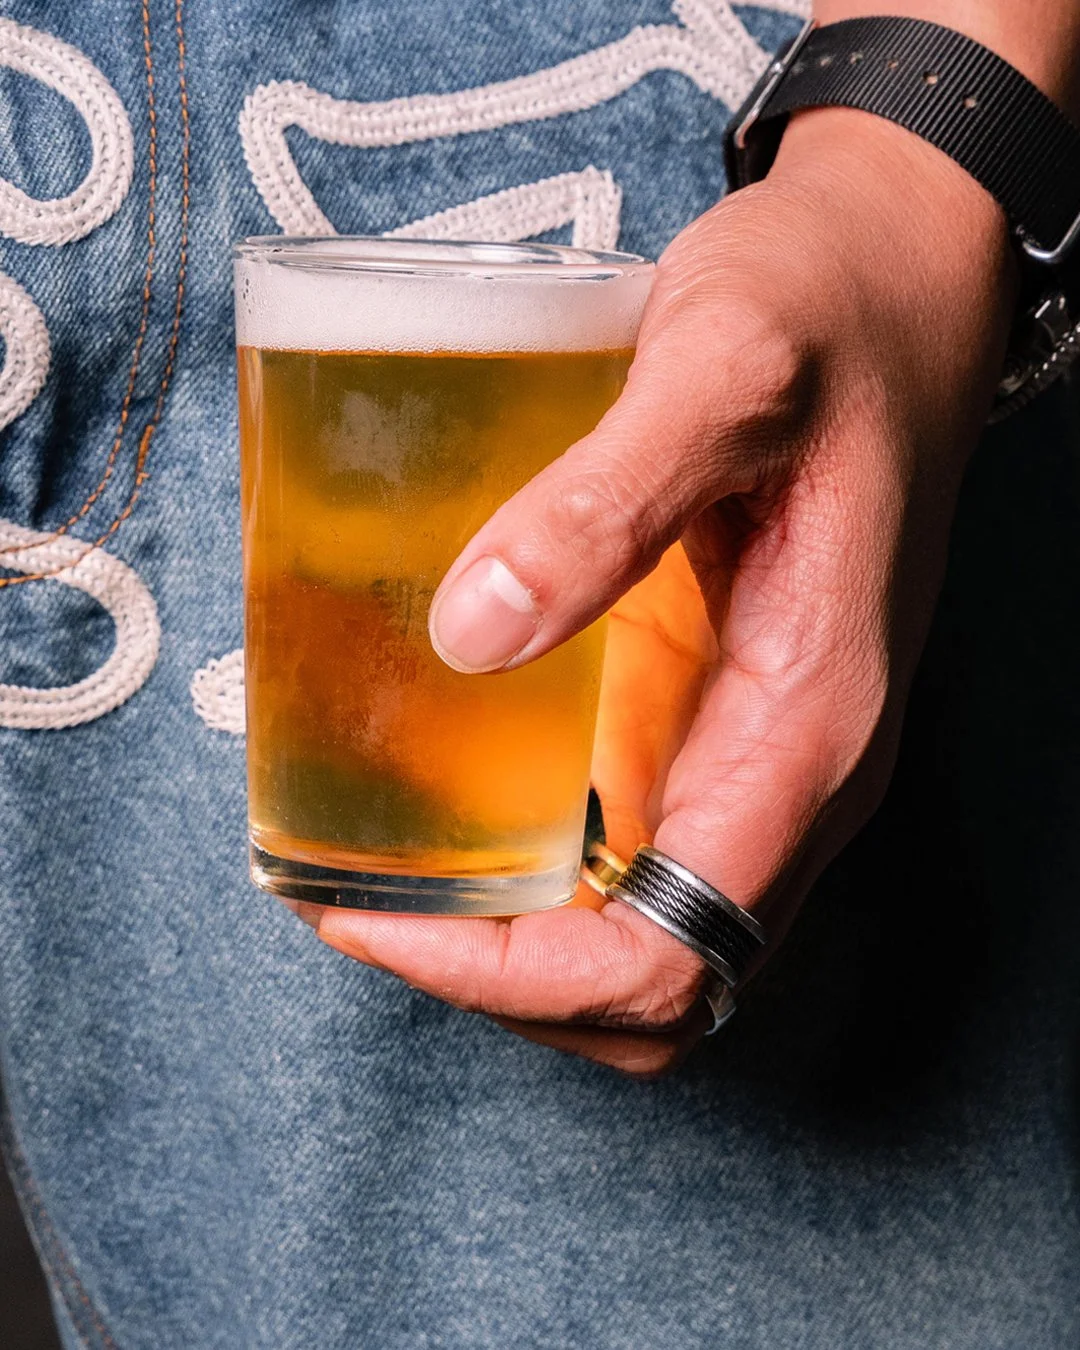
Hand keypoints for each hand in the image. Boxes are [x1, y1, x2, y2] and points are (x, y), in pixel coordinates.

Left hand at [315, 109, 1014, 1075]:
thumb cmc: (833, 314)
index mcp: (809, 730)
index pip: (667, 957)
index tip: (368, 916)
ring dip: (508, 929)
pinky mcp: (720, 705)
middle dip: (498, 976)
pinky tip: (449, 782)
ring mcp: (758, 748)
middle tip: (356, 896)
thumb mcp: (724, 375)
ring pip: (633, 927)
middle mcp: (792, 773)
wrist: (898, 277)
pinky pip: (626, 838)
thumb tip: (474, 635)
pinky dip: (531, 852)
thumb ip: (609, 504)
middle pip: (651, 984)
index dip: (508, 978)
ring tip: (377, 860)